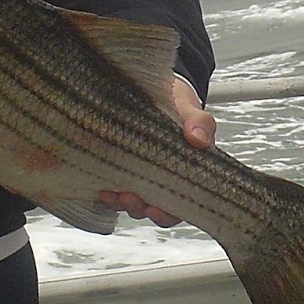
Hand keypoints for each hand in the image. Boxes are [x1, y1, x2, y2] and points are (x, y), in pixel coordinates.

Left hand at [97, 78, 213, 227]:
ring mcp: (142, 174)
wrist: (159, 90)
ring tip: (114, 194)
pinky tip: (102, 188)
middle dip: (141, 208)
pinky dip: (110, 193)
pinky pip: (116, 189)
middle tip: (131, 198)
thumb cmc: (178, 104)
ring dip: (123, 203)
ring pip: (134, 202)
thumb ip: (200, 122)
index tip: (157, 209)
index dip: (168, 213)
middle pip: (154, 208)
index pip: (180, 205)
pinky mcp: (122, 167)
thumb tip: (199, 139)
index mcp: (185, 171)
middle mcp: (163, 178)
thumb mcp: (192, 110)